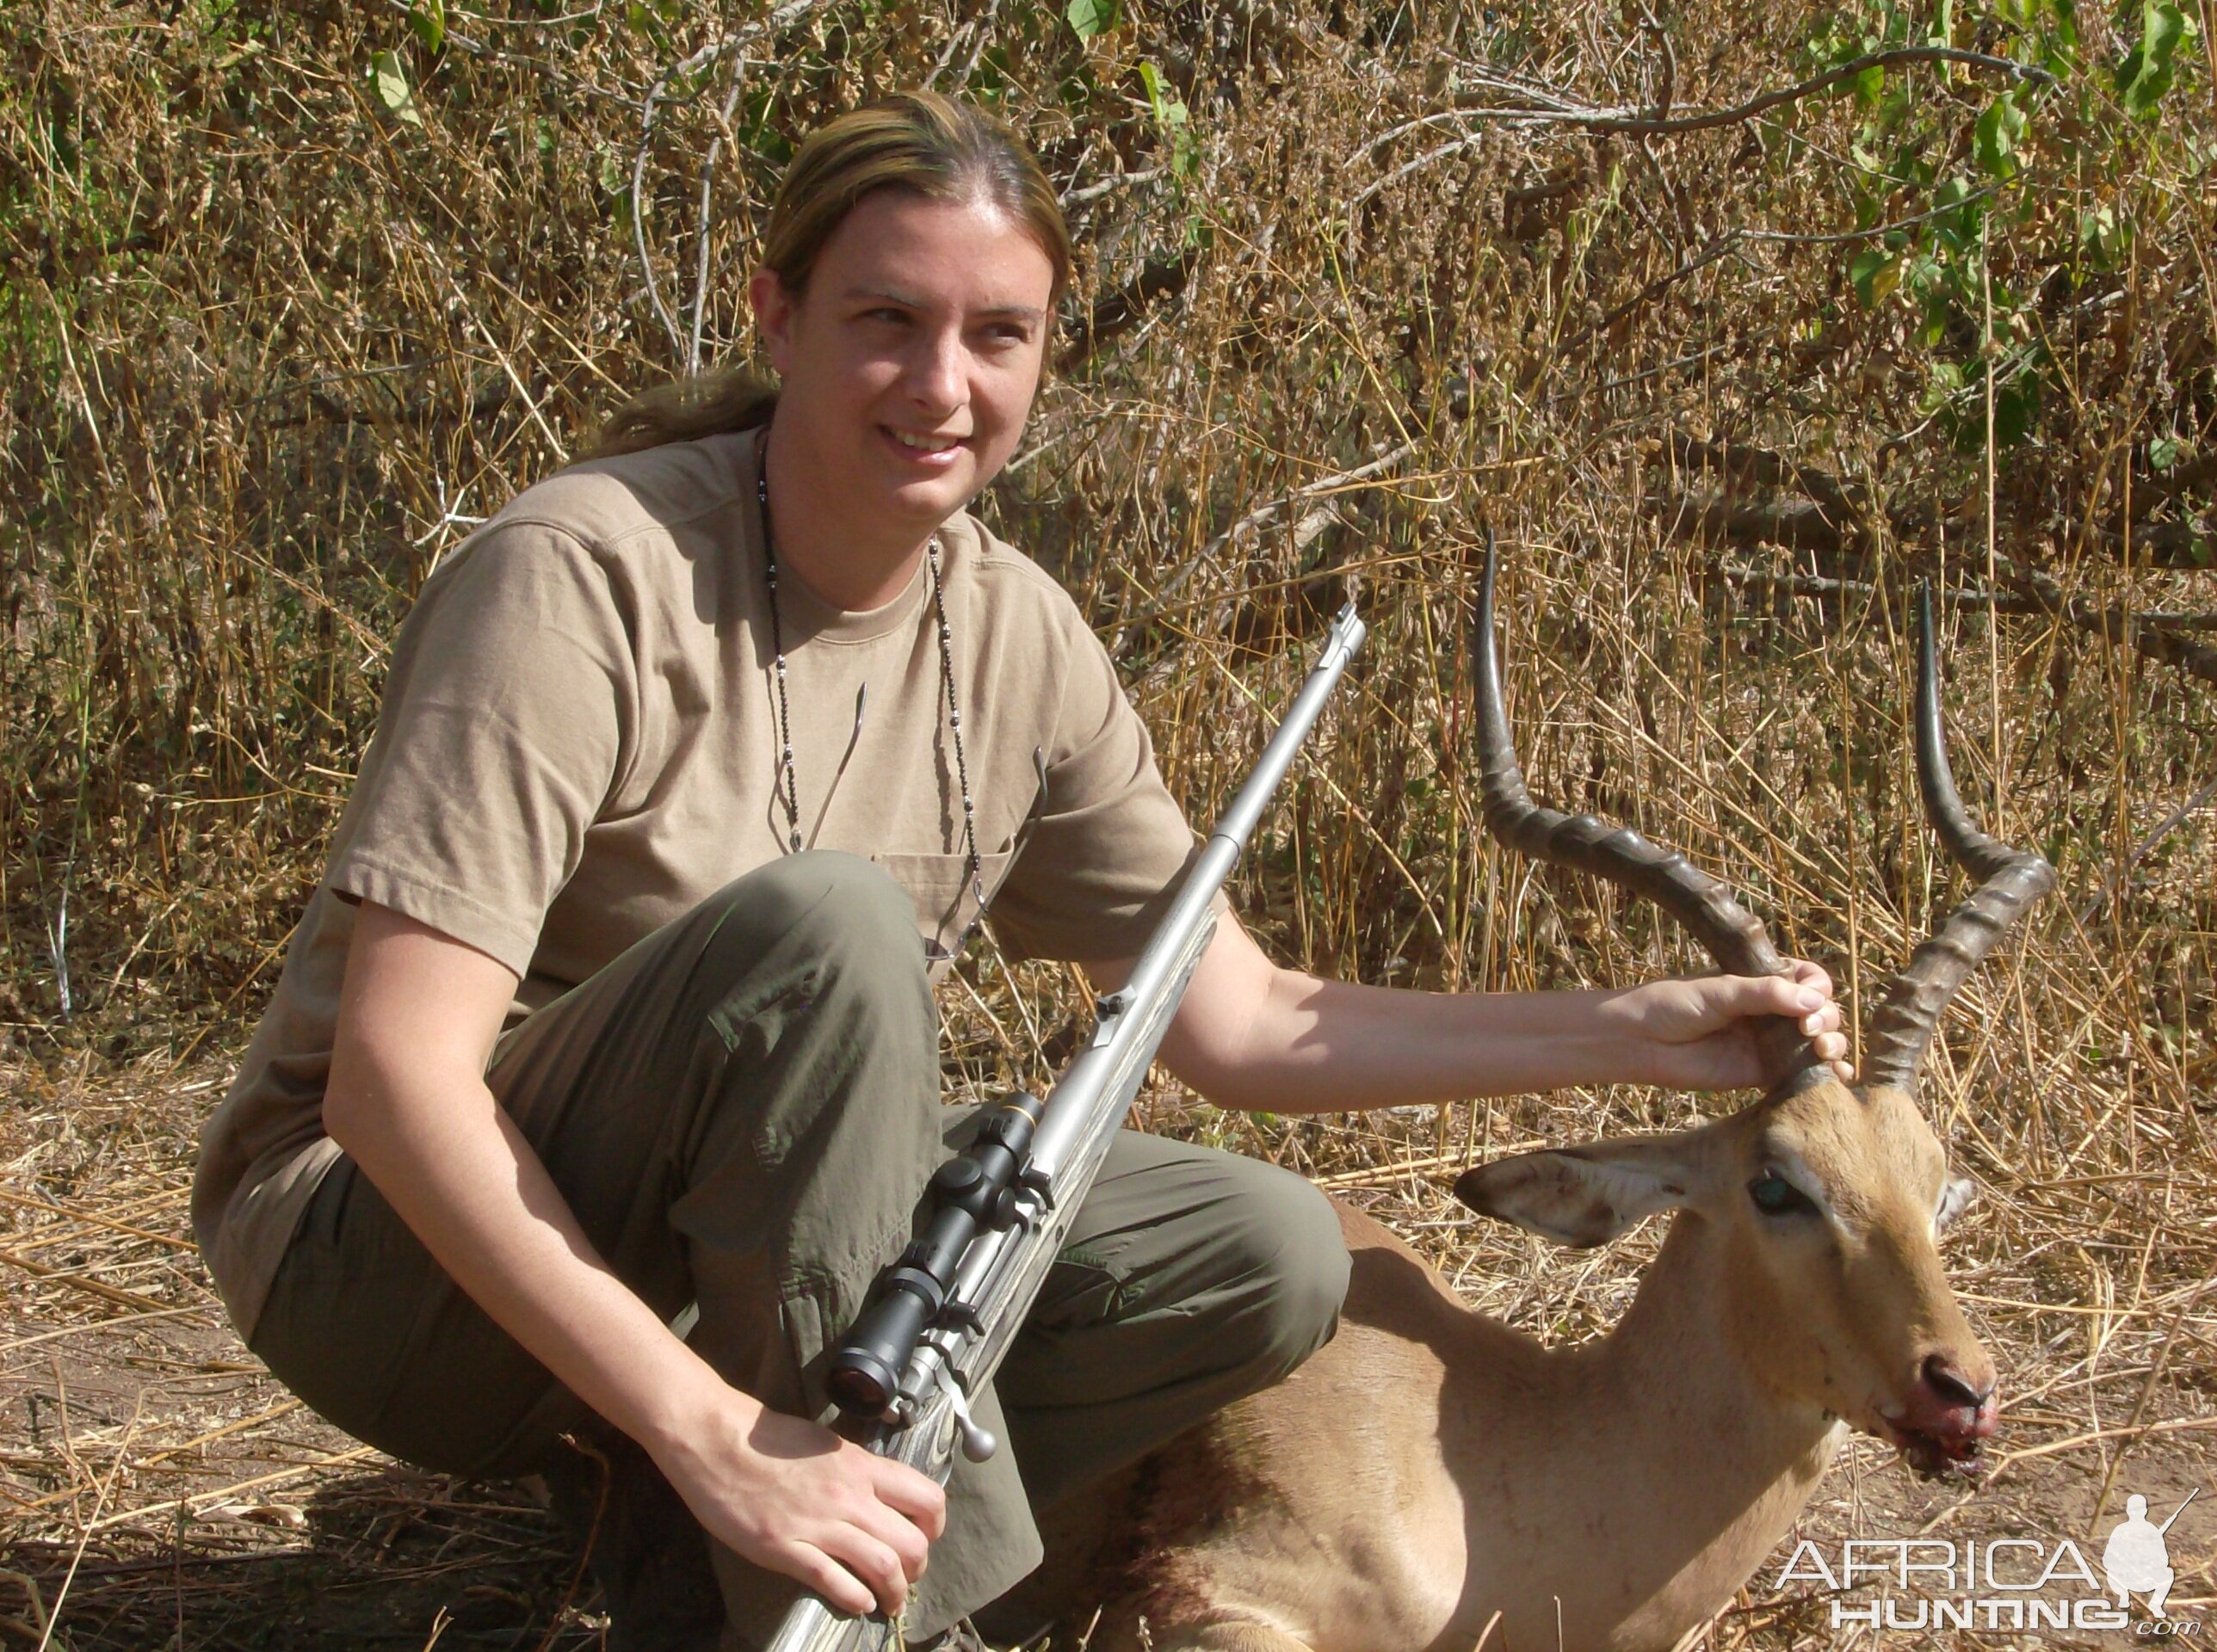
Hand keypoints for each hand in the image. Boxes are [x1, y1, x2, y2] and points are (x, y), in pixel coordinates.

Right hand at [651, 1391, 945, 1618]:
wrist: (718, 1441)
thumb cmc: (769, 1440)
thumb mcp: (828, 1446)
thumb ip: (858, 1472)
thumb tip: (881, 1497)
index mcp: (862, 1466)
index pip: (926, 1498)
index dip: (934, 1527)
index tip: (924, 1538)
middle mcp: (849, 1495)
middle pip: (911, 1542)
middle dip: (917, 1568)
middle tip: (908, 1578)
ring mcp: (818, 1523)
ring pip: (882, 1566)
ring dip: (893, 1592)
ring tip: (889, 1602)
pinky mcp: (786, 1548)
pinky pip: (835, 1582)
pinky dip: (855, 1599)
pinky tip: (857, 1603)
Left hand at [1607, 960, 1850, 1091]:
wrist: (1639, 1041)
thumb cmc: (1672, 1004)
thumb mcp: (1720, 991)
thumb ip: (1764, 994)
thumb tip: (1813, 1001)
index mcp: (1762, 981)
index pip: (1809, 979)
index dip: (1819, 987)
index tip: (1811, 997)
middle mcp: (1770, 1011)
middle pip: (1821, 1012)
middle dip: (1827, 1019)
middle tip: (1809, 1029)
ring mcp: (1768, 1042)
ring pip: (1817, 1044)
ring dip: (1832, 1046)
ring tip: (1821, 1051)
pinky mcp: (1761, 1073)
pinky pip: (1799, 1075)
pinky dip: (1824, 1077)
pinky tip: (1838, 1079)